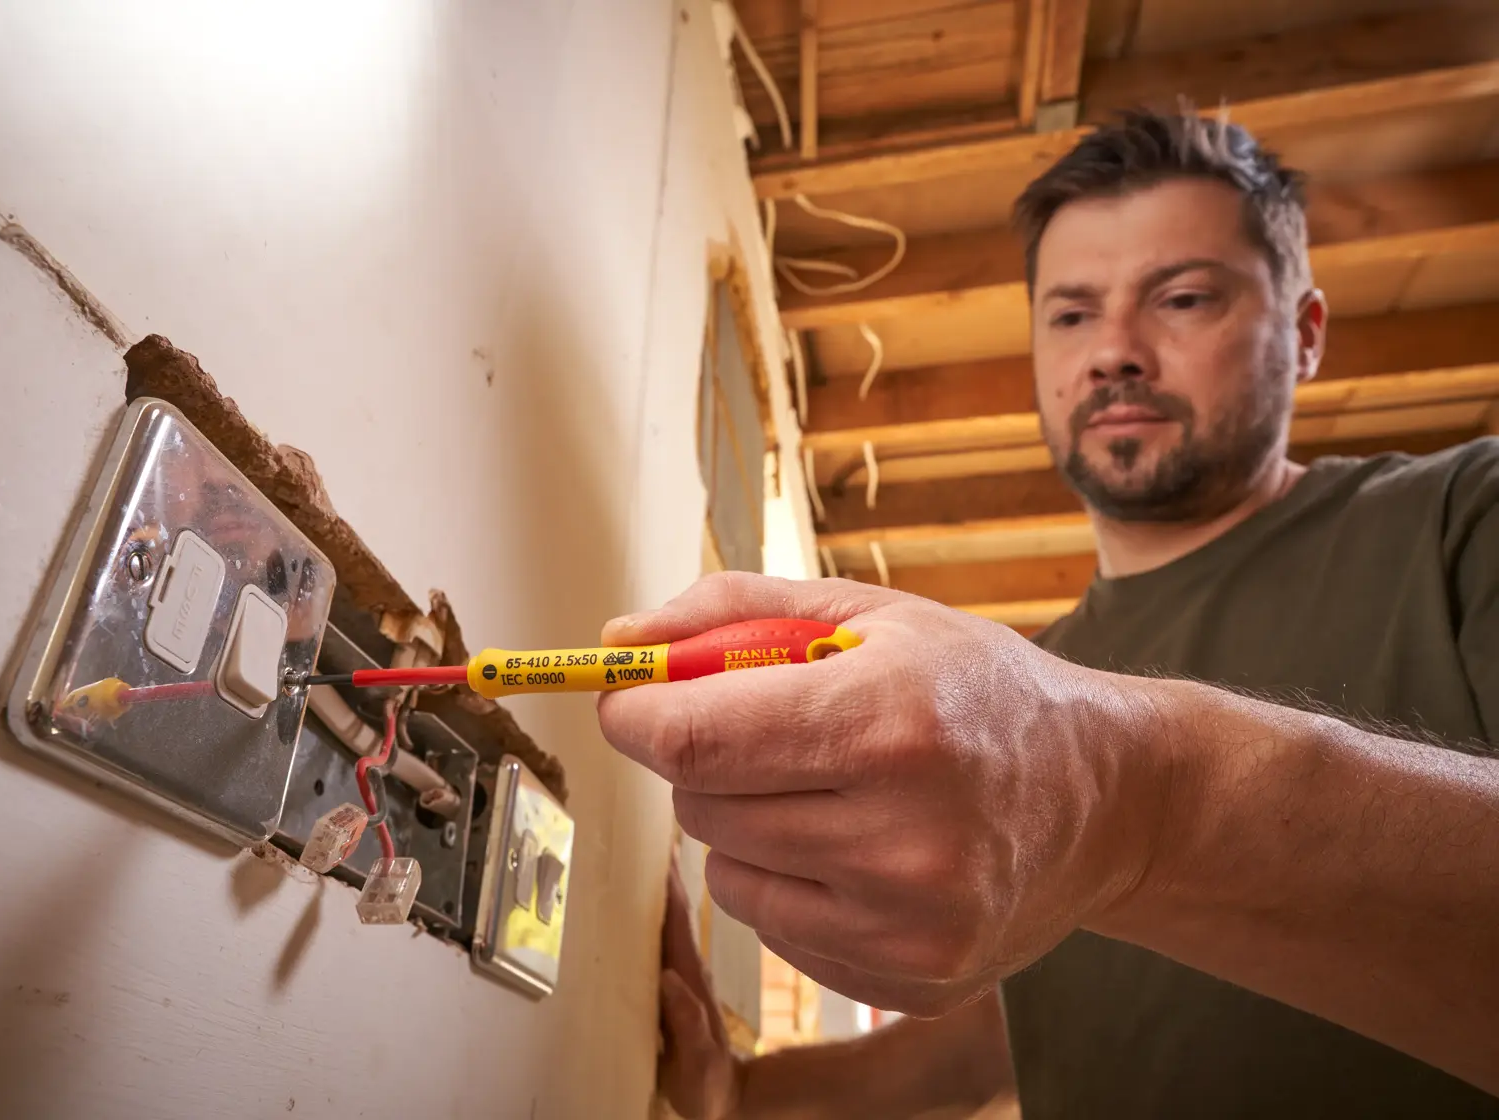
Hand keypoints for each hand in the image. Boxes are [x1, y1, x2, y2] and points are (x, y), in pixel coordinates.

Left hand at [599, 573, 1168, 1017]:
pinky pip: (774, 928)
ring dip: (745, 825)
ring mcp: (909, 923)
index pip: (696, 741)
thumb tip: (616, 644)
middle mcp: (903, 835)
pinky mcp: (911, 979)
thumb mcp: (871, 612)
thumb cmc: (978, 690)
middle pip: (701, 808)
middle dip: (703, 761)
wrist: (1108, 797)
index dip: (637, 716)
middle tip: (766, 732)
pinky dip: (788, 881)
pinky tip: (859, 847)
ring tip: (828, 789)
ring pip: (727, 873)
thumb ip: (733, 612)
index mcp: (889, 721)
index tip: (628, 700)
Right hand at [657, 857, 741, 1119]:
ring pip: (669, 919)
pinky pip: (663, 936)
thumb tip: (670, 980)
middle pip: (673, 910)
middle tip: (640, 829)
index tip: (656, 847)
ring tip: (638, 849)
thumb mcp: (697, 1065)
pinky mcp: (676, 982)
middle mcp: (687, 969)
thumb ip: (687, 1026)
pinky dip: (653, 910)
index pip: (677, 923)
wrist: (726, 1099)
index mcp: (688, 981)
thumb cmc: (708, 1086)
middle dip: (659, 870)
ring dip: (656, 885)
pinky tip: (640, 897)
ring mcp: (683, 973)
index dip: (666, 885)